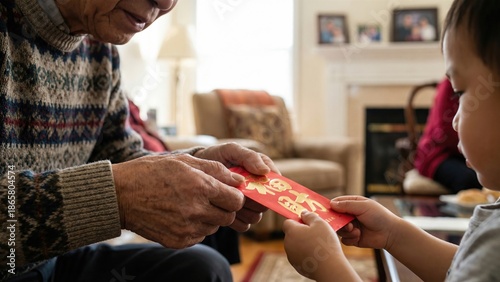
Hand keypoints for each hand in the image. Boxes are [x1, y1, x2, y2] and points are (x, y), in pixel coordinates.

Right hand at [112, 154, 246, 248]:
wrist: (120, 195)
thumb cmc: (151, 172)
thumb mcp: (183, 161)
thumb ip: (215, 170)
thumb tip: (239, 180)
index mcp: (201, 186)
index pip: (237, 200)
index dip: (234, 195)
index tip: (227, 192)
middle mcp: (196, 210)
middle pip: (228, 216)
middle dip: (224, 207)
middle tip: (209, 198)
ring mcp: (187, 228)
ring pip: (215, 227)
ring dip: (209, 217)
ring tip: (190, 205)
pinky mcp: (178, 241)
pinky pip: (199, 236)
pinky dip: (195, 227)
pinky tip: (180, 215)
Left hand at [194, 142, 278, 230]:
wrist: (196, 172)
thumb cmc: (216, 157)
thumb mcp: (231, 151)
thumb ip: (249, 157)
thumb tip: (265, 172)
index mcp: (262, 173)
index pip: (276, 183)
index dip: (270, 186)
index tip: (256, 185)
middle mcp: (259, 191)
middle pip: (266, 204)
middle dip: (252, 200)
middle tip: (237, 191)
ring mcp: (249, 206)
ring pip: (256, 217)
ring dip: (242, 211)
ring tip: (227, 199)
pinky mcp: (239, 219)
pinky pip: (244, 226)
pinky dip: (235, 220)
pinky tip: (223, 209)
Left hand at [283, 211, 359, 280]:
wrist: (330, 268)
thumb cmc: (324, 243)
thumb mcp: (320, 223)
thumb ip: (309, 216)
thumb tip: (303, 213)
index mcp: (291, 232)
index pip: (288, 222)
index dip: (297, 221)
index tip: (308, 222)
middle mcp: (288, 244)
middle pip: (292, 234)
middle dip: (302, 232)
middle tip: (316, 232)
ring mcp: (292, 256)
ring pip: (296, 245)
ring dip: (304, 243)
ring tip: (319, 244)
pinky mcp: (297, 265)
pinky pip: (300, 255)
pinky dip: (307, 254)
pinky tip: (318, 255)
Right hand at [331, 196, 402, 249]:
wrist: (390, 233)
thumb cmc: (379, 216)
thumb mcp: (363, 206)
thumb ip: (347, 205)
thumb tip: (331, 204)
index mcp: (352, 204)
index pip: (336, 203)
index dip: (331, 207)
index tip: (327, 212)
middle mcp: (350, 215)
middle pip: (335, 218)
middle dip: (339, 222)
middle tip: (348, 225)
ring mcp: (351, 227)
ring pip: (339, 230)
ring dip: (346, 231)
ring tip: (356, 231)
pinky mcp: (353, 238)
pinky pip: (344, 240)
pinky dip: (350, 238)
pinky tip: (358, 236)